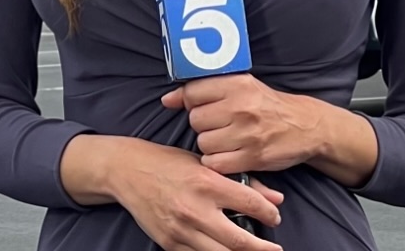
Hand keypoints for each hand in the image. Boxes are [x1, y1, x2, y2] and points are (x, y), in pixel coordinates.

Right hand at [114, 139, 283, 250]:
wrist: (128, 171)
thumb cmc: (169, 162)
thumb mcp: (205, 162)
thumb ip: (242, 181)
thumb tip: (276, 197)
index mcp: (206, 182)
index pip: (249, 203)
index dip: (269, 214)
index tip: (275, 217)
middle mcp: (195, 209)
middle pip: (239, 241)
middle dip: (263, 250)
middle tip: (276, 250)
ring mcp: (181, 230)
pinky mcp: (170, 244)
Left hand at [162, 74, 322, 175]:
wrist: (304, 125)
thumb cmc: (267, 105)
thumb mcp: (241, 86)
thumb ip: (205, 90)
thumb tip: (167, 99)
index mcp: (237, 84)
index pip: (193, 92)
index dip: (192, 102)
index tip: (202, 107)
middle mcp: (241, 106)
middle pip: (196, 120)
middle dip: (202, 124)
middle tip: (218, 125)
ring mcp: (247, 133)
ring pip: (203, 143)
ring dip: (209, 145)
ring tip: (225, 139)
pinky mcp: (252, 157)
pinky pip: (216, 163)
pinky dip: (218, 162)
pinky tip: (228, 155)